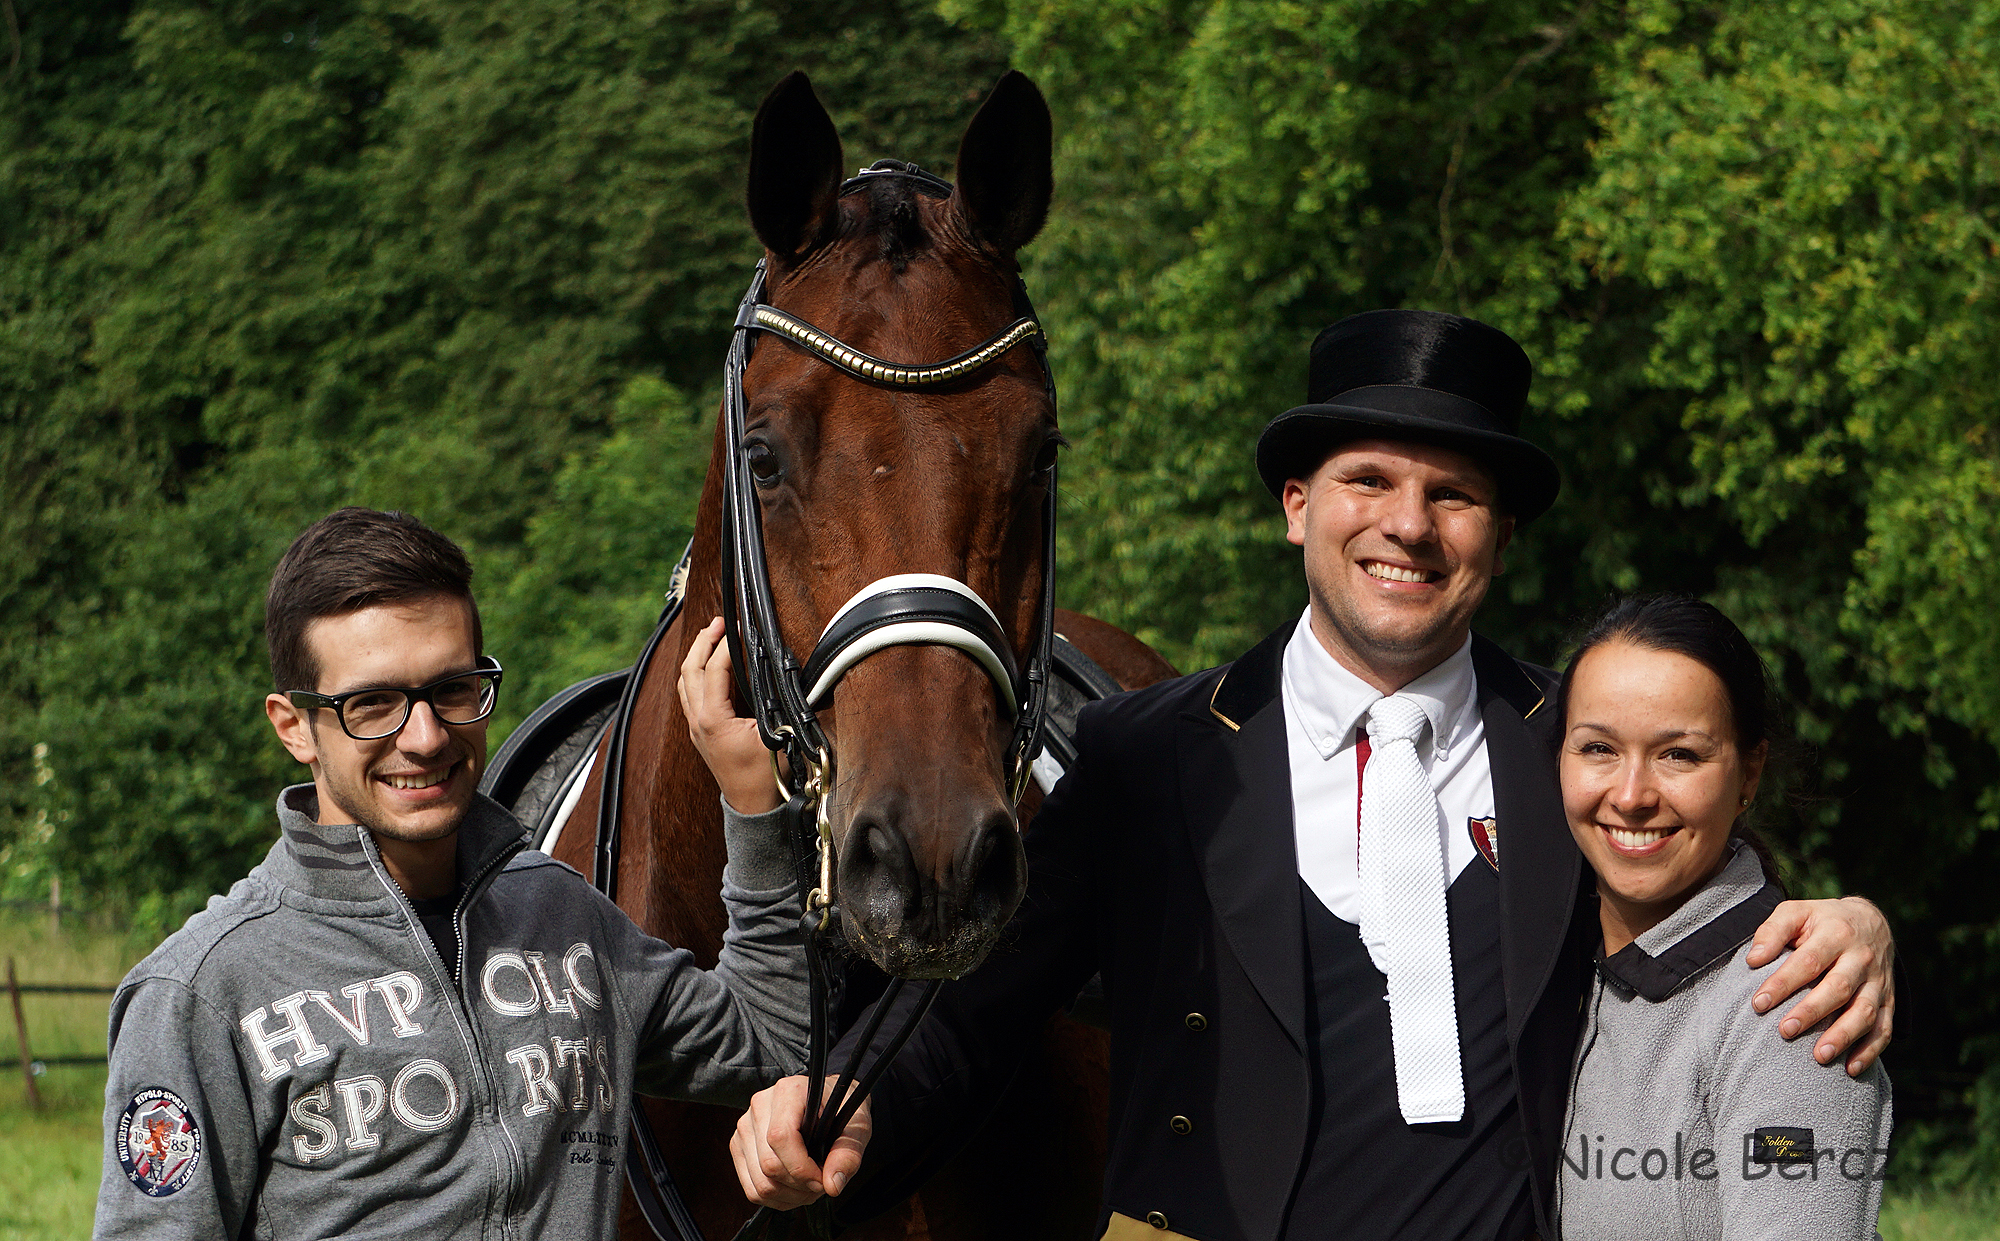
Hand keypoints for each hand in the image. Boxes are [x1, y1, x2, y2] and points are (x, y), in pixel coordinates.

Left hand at [680, 617, 780, 813]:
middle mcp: (697, 721)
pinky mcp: (700, 733)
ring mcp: (695, 728)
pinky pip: (689, 695)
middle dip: (703, 642)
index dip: (727, 645)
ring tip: (712, 637)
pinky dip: (696, 673)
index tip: (739, 628)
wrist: (754, 808)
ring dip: (696, 656)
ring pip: (685, 682)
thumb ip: (771, 700)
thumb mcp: (774, 734)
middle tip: (719, 622)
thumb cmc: (766, 777)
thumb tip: (775, 673)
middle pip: (690, 670)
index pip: (716, 670)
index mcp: (712, 720)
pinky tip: (709, 667)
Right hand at [730, 1076, 871, 1208]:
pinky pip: (752, 1188)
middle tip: (821, 1184)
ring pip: (760, 1182)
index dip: (801, 1169)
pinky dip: (776, 1198)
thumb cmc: (841, 1110)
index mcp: (789, 1092)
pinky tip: (794, 1189)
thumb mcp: (857, 1127)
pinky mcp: (740, 1146)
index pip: (780, 1137)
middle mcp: (761, 1105)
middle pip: (769, 1165)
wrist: (829, 1102)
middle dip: (800, 1186)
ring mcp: (746, 1126)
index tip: (822, 1180)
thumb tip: (832, 1185)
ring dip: (789, 1196)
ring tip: (810, 1186)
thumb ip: (848, 1155)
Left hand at [1746, 895, 1894, 1075]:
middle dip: (1812, 1012)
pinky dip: (1870, 1051)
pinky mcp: (1889, 1000)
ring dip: (1843, 1036)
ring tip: (1819, 1057)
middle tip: (1785, 1031)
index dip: (1783, 983)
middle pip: (1838, 988)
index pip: (1808, 961)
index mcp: (1836, 934)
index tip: (1759, 1003)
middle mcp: (1861, 958)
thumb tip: (1753, 959)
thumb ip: (1773, 931)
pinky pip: (1884, 1028)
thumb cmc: (1820, 921)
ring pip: (1865, 1012)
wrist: (1870, 921)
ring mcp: (1878, 981)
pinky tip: (1851, 1069)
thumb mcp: (1796, 912)